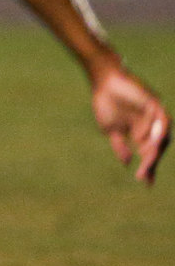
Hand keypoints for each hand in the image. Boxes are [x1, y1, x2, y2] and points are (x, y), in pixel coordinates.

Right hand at [90, 63, 169, 185]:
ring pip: (162, 136)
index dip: (148, 168)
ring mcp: (155, 115)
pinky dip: (156, 131)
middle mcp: (152, 125)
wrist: (103, 82)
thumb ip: (120, 146)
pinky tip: (147, 141)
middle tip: (143, 175)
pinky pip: (161, 120)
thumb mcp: (111, 130)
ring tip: (146, 159)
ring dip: (155, 149)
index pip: (148, 153)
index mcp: (142, 132)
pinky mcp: (155, 103)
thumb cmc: (106, 102)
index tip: (145, 184)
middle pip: (157, 147)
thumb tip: (128, 163)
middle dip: (151, 162)